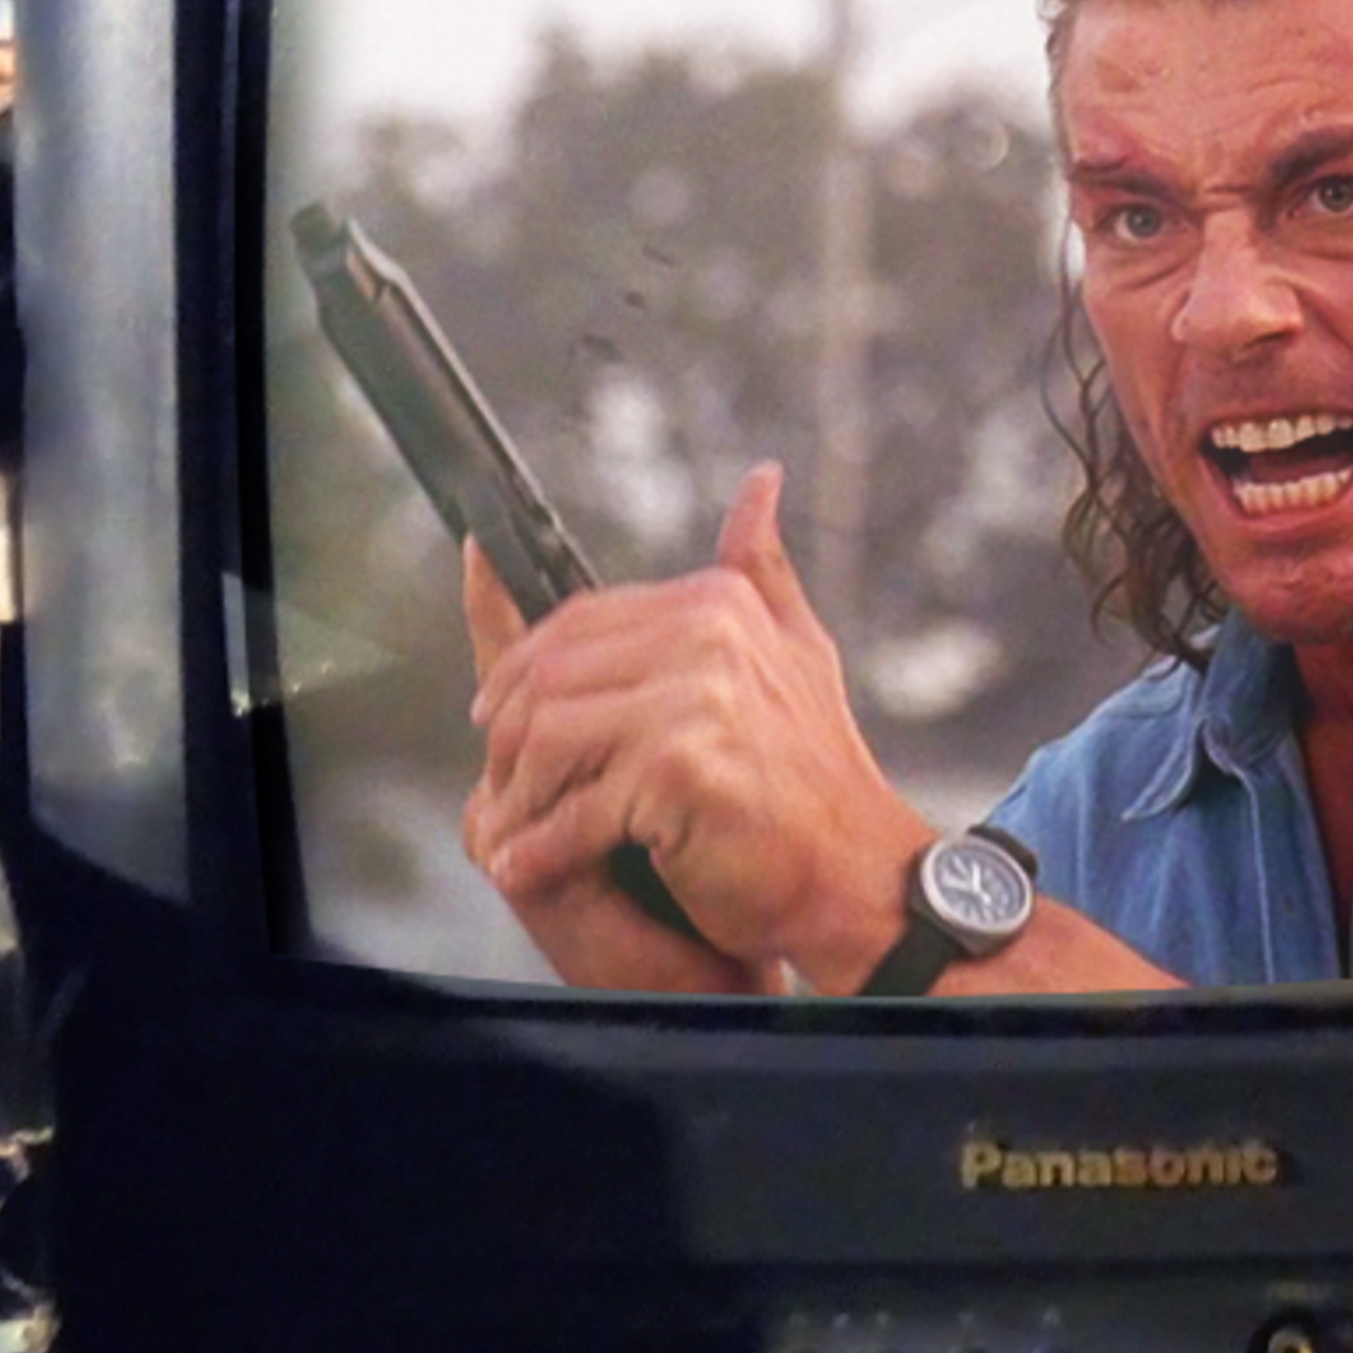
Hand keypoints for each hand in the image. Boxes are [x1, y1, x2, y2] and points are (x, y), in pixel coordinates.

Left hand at [462, 465, 928, 989]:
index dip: (523, 667)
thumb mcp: (800, 648)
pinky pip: (577, 808)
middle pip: (551, 674)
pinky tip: (530, 865)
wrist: (857, 872)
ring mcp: (693, 702)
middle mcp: (706, 638)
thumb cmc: (818, 773)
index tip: (495, 712)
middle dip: (508, 734)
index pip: (579, 619)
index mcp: (717, 603)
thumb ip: (763, 568)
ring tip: (513, 827)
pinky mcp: (678, 771)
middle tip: (497, 783)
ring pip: (548, 736)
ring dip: (518, 792)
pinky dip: (543, 846)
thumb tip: (761, 480)